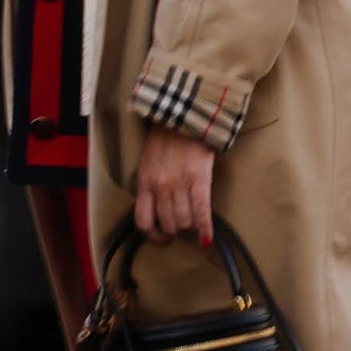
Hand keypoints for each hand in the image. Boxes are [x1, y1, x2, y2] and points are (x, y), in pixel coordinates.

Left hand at [133, 124, 216, 247]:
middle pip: (167, 223)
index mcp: (144, 181)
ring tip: (194, 224)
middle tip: (181, 227)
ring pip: (184, 221)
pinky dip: (205, 228)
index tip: (161, 237)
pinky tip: (207, 237)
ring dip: (190, 227)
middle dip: (175, 229)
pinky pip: (202, 211)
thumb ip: (150, 183)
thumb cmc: (166, 136)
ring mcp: (179, 183)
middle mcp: (160, 186)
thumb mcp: (148, 160)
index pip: (143, 221)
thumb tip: (157, 207)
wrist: (184, 113)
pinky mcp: (199, 179)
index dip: (153, 235)